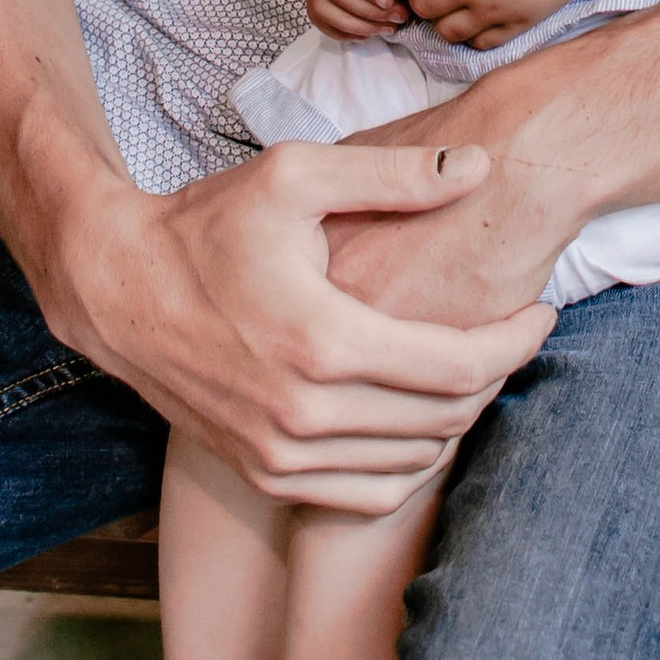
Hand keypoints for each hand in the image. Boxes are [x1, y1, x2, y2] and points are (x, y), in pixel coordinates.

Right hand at [28, 136, 549, 512]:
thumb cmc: (207, 223)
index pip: (460, 367)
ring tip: (469, 369)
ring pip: (414, 463)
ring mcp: (280, 454)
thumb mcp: (296, 175)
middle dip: (496, 376)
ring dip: (457, 421)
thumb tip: (478, 166)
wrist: (118, 289)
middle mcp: (305, 413)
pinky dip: (408, 462)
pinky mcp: (263, 474)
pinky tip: (417, 414)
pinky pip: (368, 493)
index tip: (540, 312)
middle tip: (511, 335)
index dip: (517, 342)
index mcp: (324, 341)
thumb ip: (394, 175)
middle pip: (447, 417)